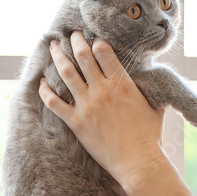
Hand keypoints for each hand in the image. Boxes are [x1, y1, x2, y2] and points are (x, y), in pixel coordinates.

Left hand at [38, 31, 167, 190]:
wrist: (138, 162)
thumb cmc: (149, 135)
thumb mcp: (154, 104)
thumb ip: (147, 86)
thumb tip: (149, 74)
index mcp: (121, 83)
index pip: (103, 51)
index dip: (96, 41)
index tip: (93, 38)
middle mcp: (102, 90)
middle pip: (83, 56)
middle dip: (75, 40)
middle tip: (71, 34)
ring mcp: (87, 106)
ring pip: (66, 73)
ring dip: (58, 57)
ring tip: (53, 46)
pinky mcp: (76, 122)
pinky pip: (54, 102)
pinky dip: (46, 90)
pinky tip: (42, 83)